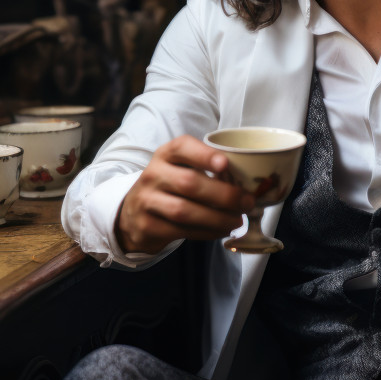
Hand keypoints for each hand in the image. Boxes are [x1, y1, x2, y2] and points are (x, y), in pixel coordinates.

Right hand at [114, 135, 254, 253]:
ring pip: (184, 210)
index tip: (225, 163)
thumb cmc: (169, 187)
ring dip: (217, 217)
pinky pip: (181, 231)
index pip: (182, 147)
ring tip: (237, 220)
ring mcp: (147, 201)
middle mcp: (153, 175)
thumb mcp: (179, 169)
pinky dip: (206, 232)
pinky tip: (221, 230)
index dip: (204, 154)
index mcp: (165, 155)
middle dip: (223, 194)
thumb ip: (206, 169)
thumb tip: (248, 182)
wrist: (133, 213)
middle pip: (189, 182)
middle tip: (247, 202)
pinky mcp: (148, 226)